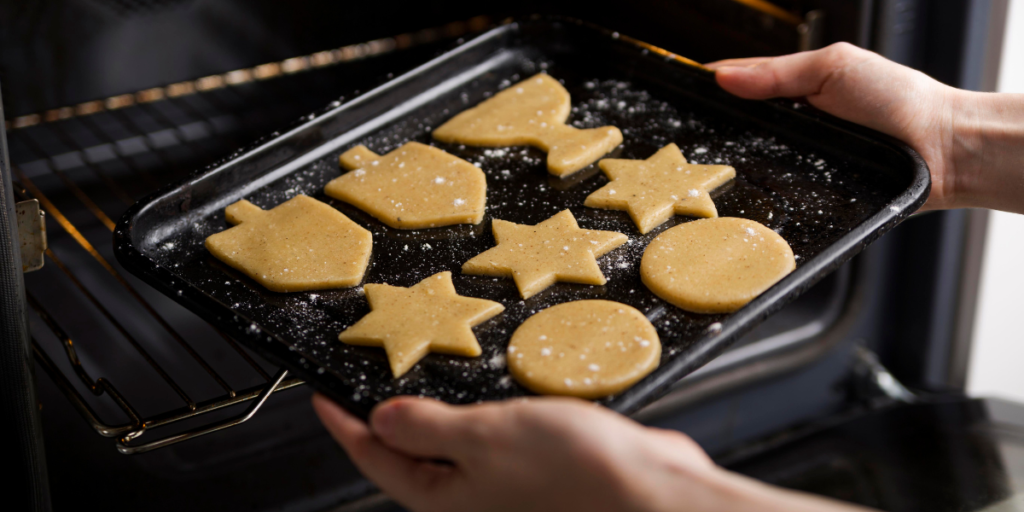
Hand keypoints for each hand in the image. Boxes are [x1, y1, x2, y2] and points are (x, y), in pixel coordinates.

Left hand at [313, 394, 871, 511]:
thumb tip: (379, 422)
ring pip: (455, 442)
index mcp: (445, 497)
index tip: (323, 398)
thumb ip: (428, 428)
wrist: (649, 490)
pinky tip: (487, 385)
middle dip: (387, 416)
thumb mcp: (483, 438)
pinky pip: (495, 433)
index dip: (344, 425)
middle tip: (369, 376)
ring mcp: (504, 479)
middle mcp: (471, 494)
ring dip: (435, 408)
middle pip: (411, 455)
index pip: (375, 459)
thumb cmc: (572, 472)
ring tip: (419, 373)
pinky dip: (483, 408)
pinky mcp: (536, 461)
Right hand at [707, 43, 1023, 213]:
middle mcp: (796, 124)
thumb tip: (724, 76)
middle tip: (685, 139)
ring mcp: (801, 159)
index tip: (680, 92)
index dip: (711, 87)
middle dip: (714, 132)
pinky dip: (759, 194)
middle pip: (740, 128)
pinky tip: (740, 194)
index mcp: (797, 85)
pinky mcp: (810, 193)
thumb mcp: (833, 68)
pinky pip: (774, 193)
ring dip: (733, 167)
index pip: (740, 82)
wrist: (941, 151)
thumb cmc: (900, 101)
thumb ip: (778, 72)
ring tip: (703, 171)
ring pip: (752, 164)